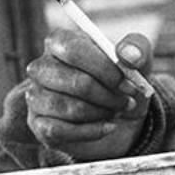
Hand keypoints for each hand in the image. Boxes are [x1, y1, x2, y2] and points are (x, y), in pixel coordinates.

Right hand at [24, 29, 154, 160]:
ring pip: (68, 108)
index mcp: (60, 43)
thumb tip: (129, 54)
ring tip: (114, 112)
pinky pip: (59, 130)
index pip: (73, 50)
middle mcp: (41, 67)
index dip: (105, 69)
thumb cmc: (123, 85)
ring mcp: (36, 97)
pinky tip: (107, 127)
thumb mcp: (138, 63)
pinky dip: (91, 132)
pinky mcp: (39, 125)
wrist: (122, 121)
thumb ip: (138, 49)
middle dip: (108, 96)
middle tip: (125, 102)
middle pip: (74, 82)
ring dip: (101, 113)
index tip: (129, 85)